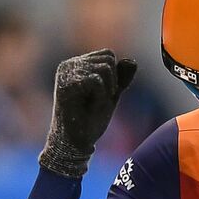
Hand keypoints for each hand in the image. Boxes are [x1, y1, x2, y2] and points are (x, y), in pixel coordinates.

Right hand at [39, 49, 137, 178]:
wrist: (75, 143)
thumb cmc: (90, 121)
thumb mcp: (111, 95)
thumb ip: (121, 78)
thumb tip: (132, 61)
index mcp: (77, 64)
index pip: (108, 55)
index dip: (114, 77)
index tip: (101, 96)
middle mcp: (69, 64)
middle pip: (108, 59)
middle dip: (111, 83)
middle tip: (96, 102)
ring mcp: (66, 73)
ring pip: (104, 68)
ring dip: (106, 91)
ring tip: (91, 105)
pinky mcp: (67, 83)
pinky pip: (97, 80)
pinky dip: (100, 96)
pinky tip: (90, 107)